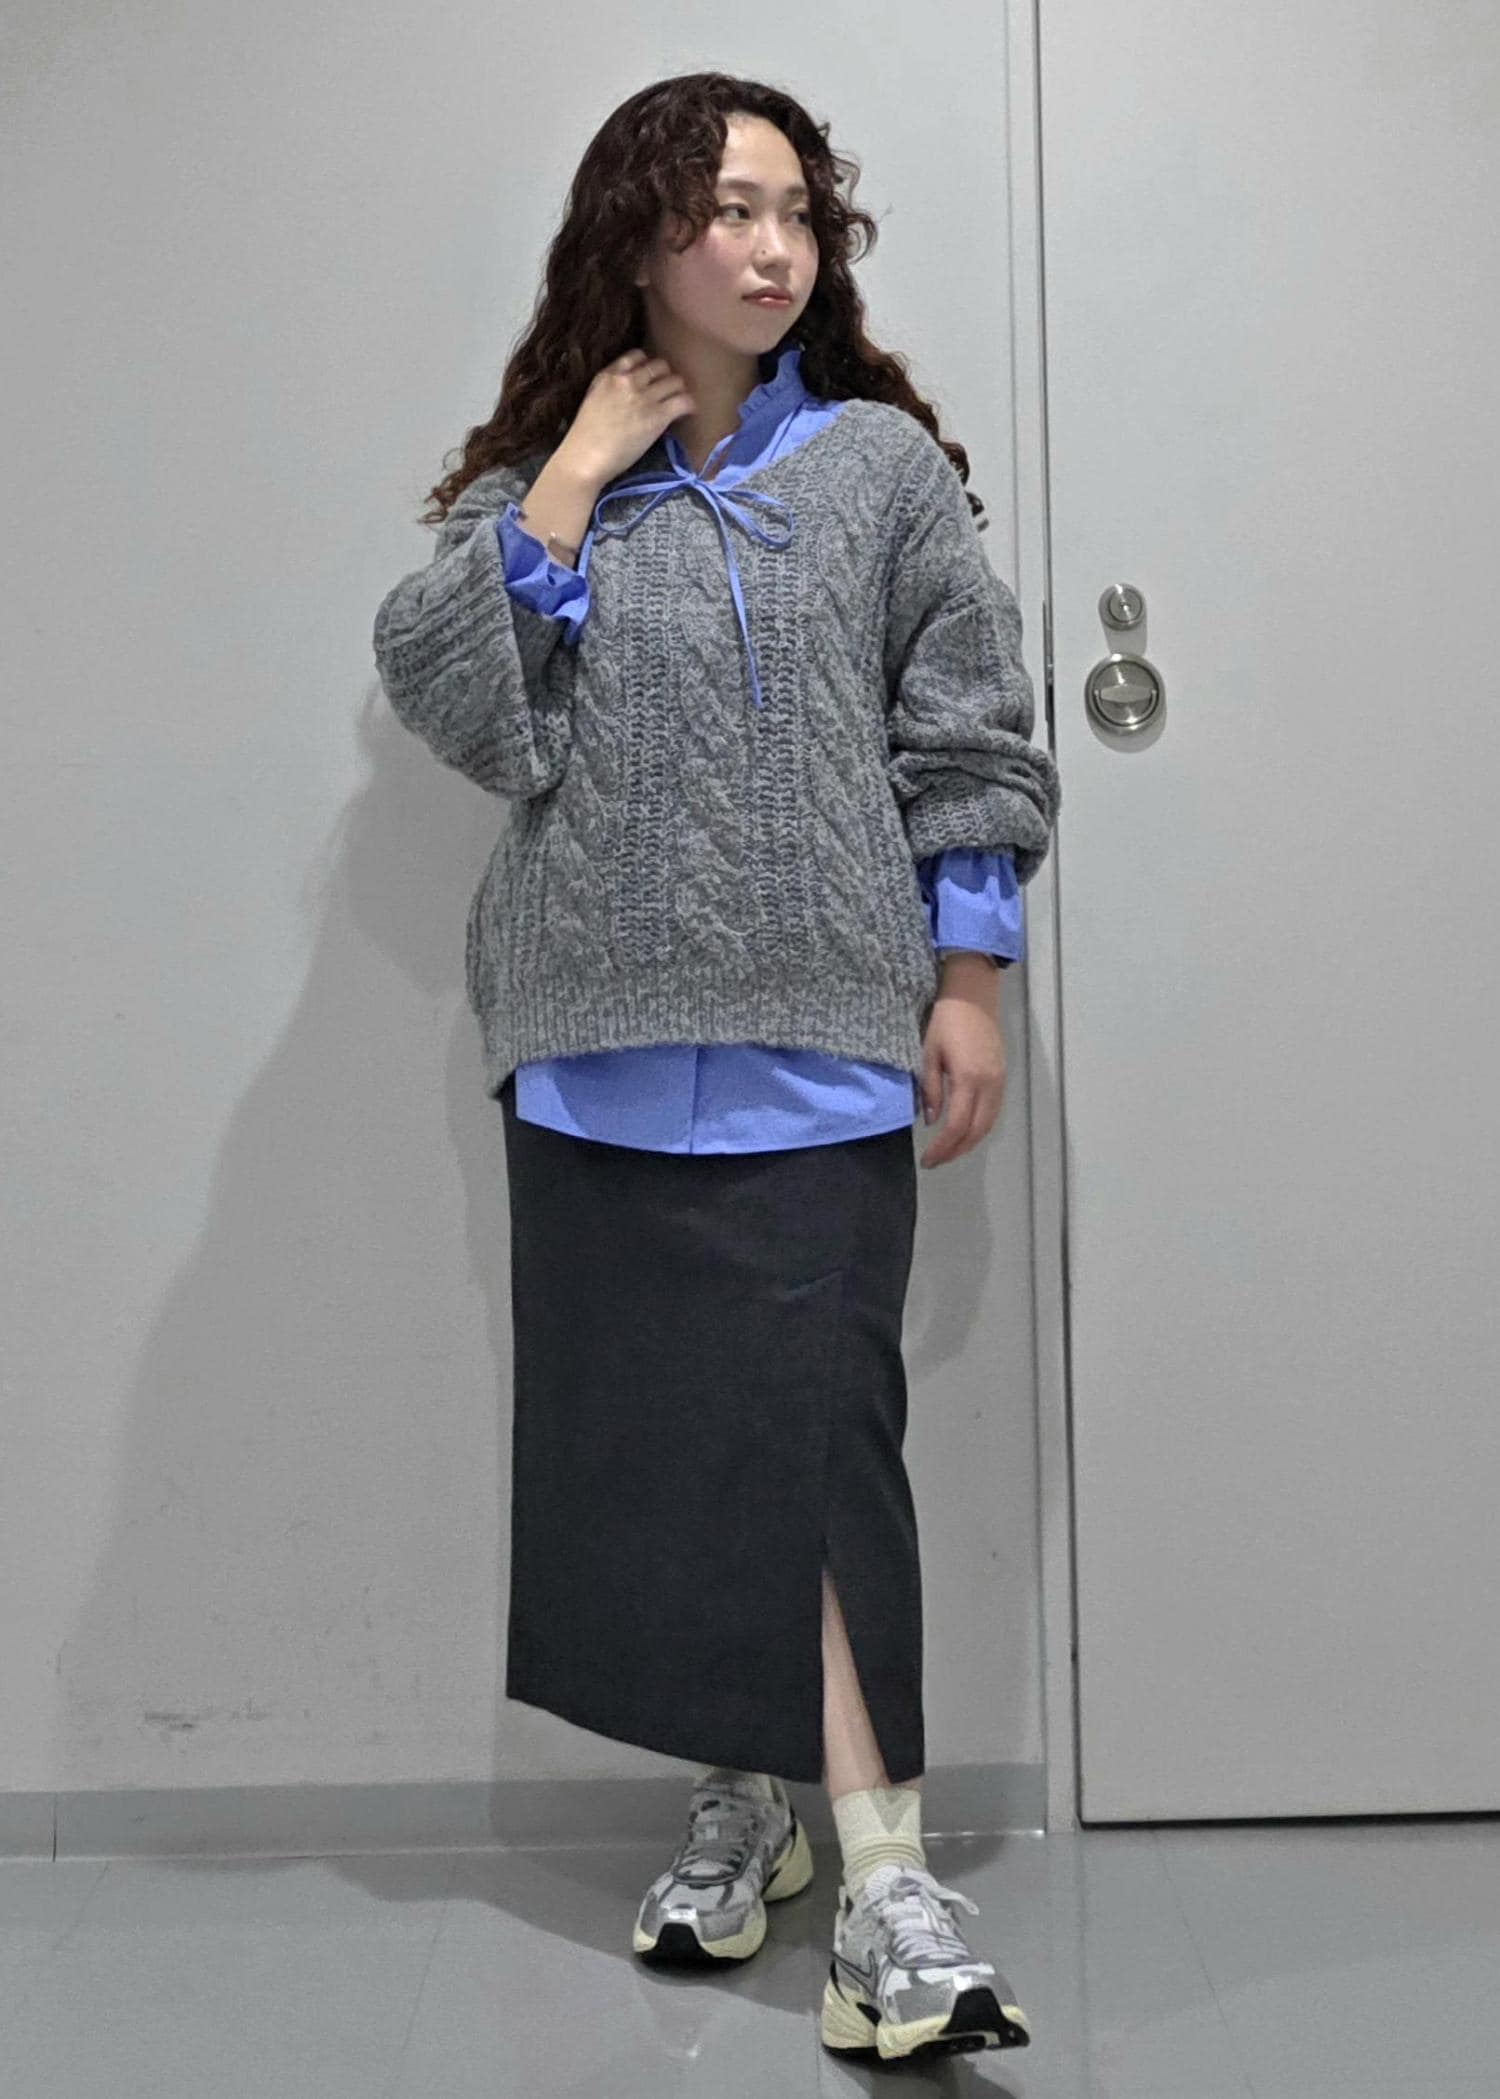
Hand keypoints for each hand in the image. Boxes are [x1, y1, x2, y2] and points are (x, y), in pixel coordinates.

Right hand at [557, 349, 696, 488]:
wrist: (586, 458)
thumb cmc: (584, 437)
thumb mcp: (592, 400)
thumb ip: (609, 388)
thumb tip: (628, 390)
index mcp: (609, 375)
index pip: (637, 356)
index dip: (647, 366)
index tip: (650, 378)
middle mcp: (628, 381)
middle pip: (660, 366)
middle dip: (666, 377)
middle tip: (667, 392)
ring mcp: (644, 397)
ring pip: (675, 381)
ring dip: (679, 391)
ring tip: (678, 403)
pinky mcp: (657, 416)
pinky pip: (683, 401)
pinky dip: (689, 405)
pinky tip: (687, 413)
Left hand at [917, 969, 1006, 1166]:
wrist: (973, 995)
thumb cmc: (946, 1020)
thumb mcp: (929, 1053)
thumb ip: (931, 1089)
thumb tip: (931, 1120)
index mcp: (968, 1079)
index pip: (956, 1126)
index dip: (942, 1147)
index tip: (927, 1159)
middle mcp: (989, 1084)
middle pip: (976, 1131)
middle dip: (955, 1151)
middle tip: (935, 1161)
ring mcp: (1000, 1081)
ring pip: (988, 1124)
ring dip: (969, 1143)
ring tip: (948, 1152)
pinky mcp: (1002, 1076)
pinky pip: (994, 1112)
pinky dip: (979, 1128)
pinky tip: (964, 1131)